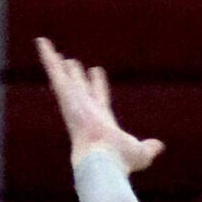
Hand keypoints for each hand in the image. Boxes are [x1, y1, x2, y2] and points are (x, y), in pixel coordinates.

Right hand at [36, 37, 163, 177]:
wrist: (103, 159)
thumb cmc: (120, 160)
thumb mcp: (140, 152)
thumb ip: (148, 148)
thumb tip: (159, 146)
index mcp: (102, 119)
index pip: (99, 97)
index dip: (98, 84)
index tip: (97, 71)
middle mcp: (86, 109)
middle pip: (79, 87)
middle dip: (76, 75)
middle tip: (72, 62)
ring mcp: (74, 102)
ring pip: (63, 77)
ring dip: (56, 62)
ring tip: (48, 46)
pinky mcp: (66, 95)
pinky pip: (55, 72)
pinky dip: (48, 57)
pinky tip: (41, 41)